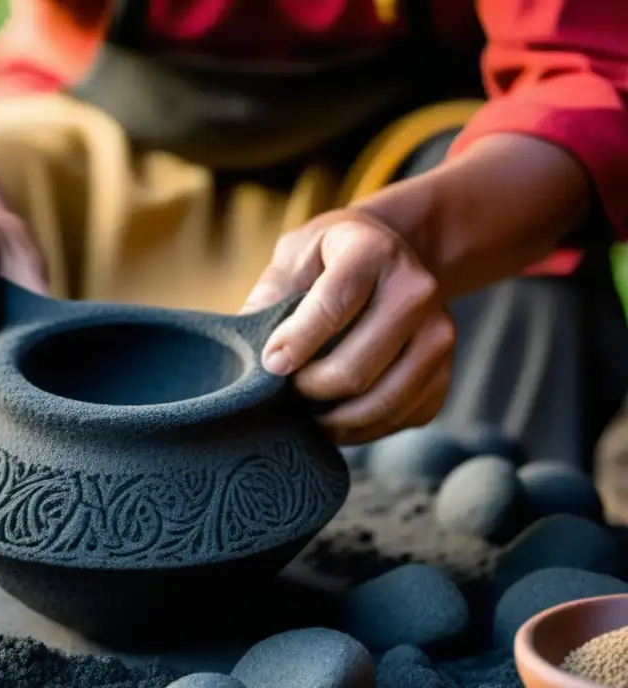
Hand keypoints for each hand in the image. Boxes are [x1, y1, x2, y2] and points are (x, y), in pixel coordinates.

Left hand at [240, 209, 455, 444]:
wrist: (394, 255)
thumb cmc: (331, 259)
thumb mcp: (295, 254)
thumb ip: (269, 293)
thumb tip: (246, 343)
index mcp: (373, 252)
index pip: (333, 307)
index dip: (297, 343)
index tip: (271, 364)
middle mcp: (417, 291)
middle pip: (356, 368)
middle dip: (311, 390)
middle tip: (286, 391)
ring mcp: (439, 334)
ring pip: (382, 403)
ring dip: (335, 420)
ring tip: (305, 413)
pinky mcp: (446, 373)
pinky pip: (400, 419)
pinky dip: (362, 429)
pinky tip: (336, 417)